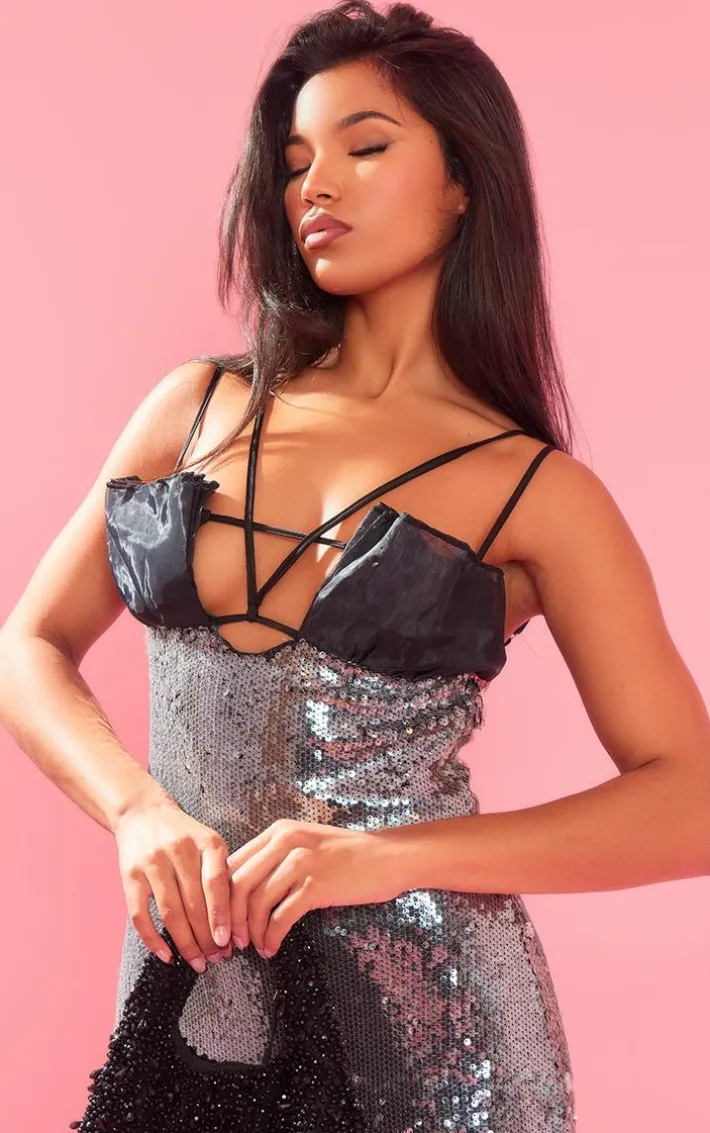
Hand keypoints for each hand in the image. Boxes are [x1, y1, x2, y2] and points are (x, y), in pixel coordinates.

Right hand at [113, 798, 233, 970]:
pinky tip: (167, 956)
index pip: (216, 883)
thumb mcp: (209, 844)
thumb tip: (235, 924)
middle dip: (206, 937)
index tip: (227, 941)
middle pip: (194, 903)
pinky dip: (153, 939)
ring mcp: (152, 863)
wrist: (143, 813)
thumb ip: (222, 875)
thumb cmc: (185, 836)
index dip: (221, 914)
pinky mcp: (130, 876)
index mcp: (206, 842)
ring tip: (198, 962)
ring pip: (171, 912)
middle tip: (216, 959)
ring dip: (185, 943)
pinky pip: (140, 915)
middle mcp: (179, 850)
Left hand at [225, 818, 408, 957]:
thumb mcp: (305, 845)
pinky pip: (282, 916)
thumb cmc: (347, 855)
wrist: (388, 856)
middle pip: (238, 884)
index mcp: (278, 832)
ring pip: (257, 902)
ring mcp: (301, 862)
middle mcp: (285, 841)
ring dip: (250, 931)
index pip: (234, 864)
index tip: (221, 920)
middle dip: (229, 918)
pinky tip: (272, 947)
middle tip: (231, 942)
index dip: (221, 896)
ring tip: (254, 947)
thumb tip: (241, 891)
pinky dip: (272, 936)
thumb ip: (275, 859)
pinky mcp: (317, 885)